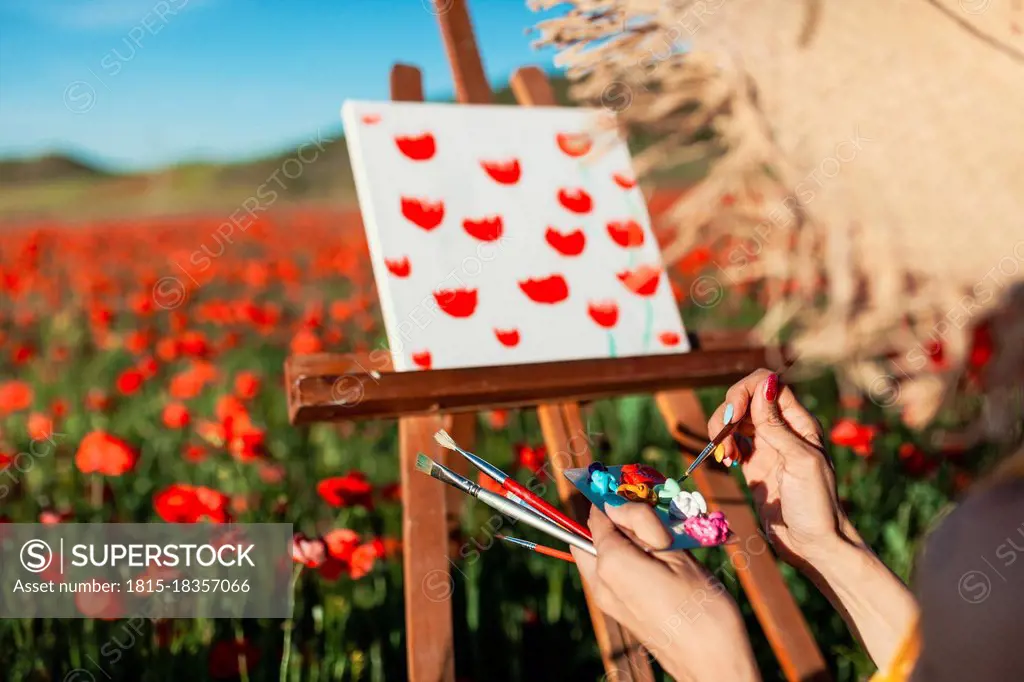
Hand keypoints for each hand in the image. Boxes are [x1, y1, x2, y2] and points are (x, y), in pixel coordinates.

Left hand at [571, 504, 759, 681]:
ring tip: (661, 542)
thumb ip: (642, 525)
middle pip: (590, 535)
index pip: (598, 515)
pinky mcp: (620, 612)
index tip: (636, 494)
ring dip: (621, 540)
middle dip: (613, 521)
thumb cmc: (703, 609)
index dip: (616, 501)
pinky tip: (661, 562)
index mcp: (611, 563)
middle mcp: (601, 583)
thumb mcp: (677, 554)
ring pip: (600, 554)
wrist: (713, 664)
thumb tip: (615, 503)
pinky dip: (627, 560)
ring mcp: (608, 601)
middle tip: (649, 519)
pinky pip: (612, 574)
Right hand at [708, 369, 856, 566]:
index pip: (767, 384)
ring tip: (725, 456)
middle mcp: (783, 429)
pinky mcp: (754, 465)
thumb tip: (764, 383)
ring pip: (735, 420)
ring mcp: (767, 447)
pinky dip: (723, 446)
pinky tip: (727, 461)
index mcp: (800, 422)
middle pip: (745, 399)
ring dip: (721, 431)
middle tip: (721, 439)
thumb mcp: (800, 461)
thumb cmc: (817, 505)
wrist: (813, 546)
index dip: (745, 391)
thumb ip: (777, 424)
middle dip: (727, 412)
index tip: (734, 415)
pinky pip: (733, 443)